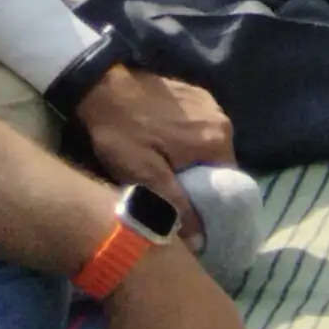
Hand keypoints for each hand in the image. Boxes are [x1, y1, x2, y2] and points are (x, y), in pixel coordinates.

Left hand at [72, 67, 234, 197]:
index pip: (226, 184)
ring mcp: (211, 104)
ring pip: (208, 146)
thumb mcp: (143, 175)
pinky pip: (200, 128)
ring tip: (164, 168)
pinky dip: (187, 141)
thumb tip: (200, 240)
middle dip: (197, 181)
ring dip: (191, 160)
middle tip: (167, 191)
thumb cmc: (122, 134)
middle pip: (217, 165)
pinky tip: (164, 144)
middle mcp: (223, 120)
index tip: (185, 211)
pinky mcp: (197, 95)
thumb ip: (175, 205)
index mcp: (217, 141)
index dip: (208, 202)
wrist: (103, 88)